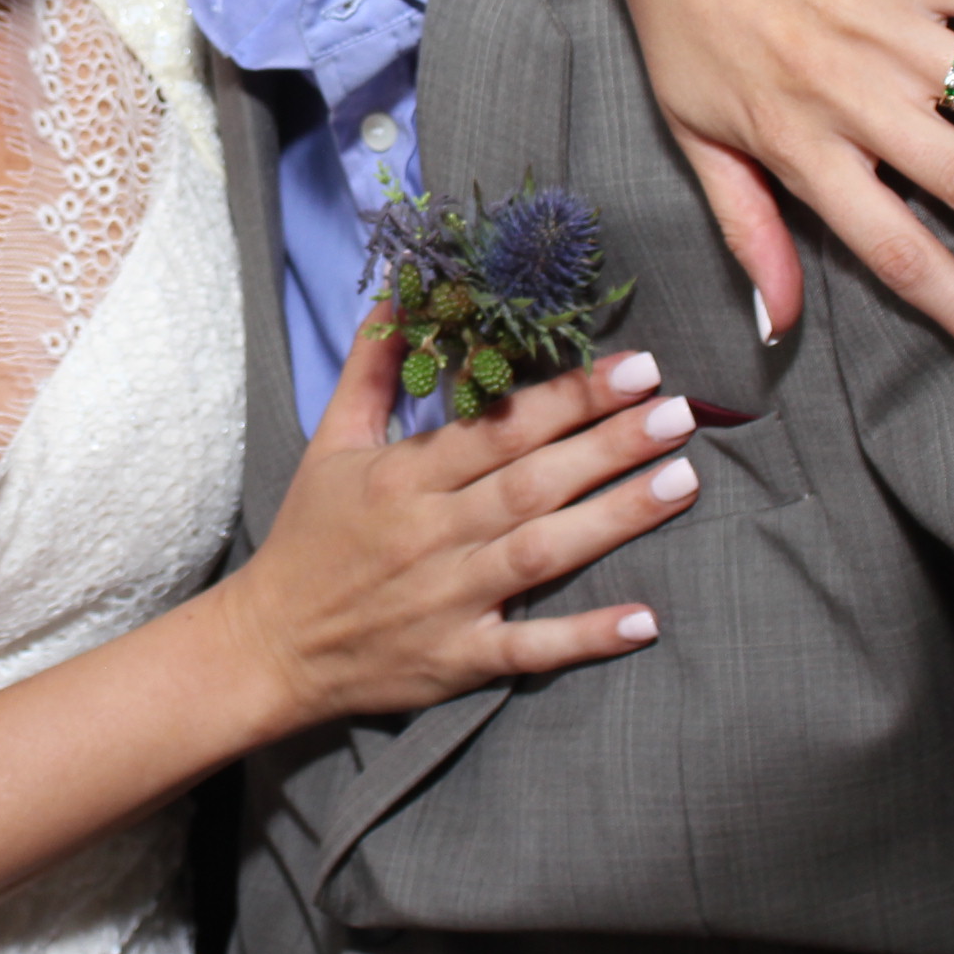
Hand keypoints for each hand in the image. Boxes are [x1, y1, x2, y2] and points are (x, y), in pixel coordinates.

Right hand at [215, 318, 698, 731]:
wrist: (271, 646)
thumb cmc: (310, 537)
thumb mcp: (332, 442)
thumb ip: (374, 367)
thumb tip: (402, 293)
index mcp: (403, 478)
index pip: (499, 428)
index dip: (568, 396)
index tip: (634, 365)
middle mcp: (431, 534)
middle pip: (533, 482)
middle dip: (610, 444)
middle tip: (681, 411)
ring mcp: (448, 601)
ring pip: (542, 552)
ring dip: (616, 518)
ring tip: (682, 481)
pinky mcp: (459, 660)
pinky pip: (529, 649)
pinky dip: (585, 637)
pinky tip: (645, 620)